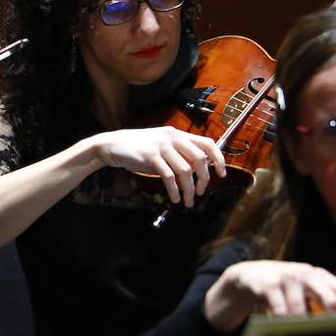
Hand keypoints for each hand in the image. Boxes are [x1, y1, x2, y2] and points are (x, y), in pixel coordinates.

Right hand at [93, 126, 226, 205]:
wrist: (113, 145)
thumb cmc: (139, 147)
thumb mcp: (162, 145)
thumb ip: (179, 154)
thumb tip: (197, 171)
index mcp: (178, 134)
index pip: (207, 143)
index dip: (218, 158)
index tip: (222, 173)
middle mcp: (172, 138)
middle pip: (200, 158)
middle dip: (204, 179)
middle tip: (201, 192)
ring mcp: (161, 146)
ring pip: (185, 170)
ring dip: (189, 189)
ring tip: (187, 201)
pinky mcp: (150, 157)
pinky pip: (169, 177)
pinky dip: (174, 190)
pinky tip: (174, 198)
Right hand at [203, 260, 335, 331]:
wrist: (250, 276)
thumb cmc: (285, 287)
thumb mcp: (306, 289)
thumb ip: (326, 301)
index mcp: (319, 276)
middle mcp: (304, 274)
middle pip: (322, 289)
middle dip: (329, 303)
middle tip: (334, 323)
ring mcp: (284, 278)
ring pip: (297, 303)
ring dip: (300, 319)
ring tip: (301, 331)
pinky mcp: (266, 285)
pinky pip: (277, 306)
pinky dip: (281, 317)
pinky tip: (282, 324)